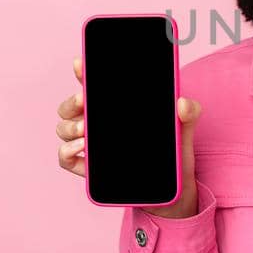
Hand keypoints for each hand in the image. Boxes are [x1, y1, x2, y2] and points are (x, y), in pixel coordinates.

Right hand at [57, 57, 202, 217]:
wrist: (171, 188)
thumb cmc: (171, 152)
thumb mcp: (183, 130)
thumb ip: (188, 114)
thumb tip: (183, 103)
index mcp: (114, 108)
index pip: (92, 85)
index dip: (82, 72)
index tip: (80, 63)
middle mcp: (96, 124)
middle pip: (70, 106)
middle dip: (71, 101)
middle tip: (83, 100)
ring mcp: (89, 146)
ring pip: (64, 128)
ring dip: (69, 127)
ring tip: (84, 131)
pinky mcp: (88, 169)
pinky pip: (65, 158)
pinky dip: (67, 151)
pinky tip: (82, 147)